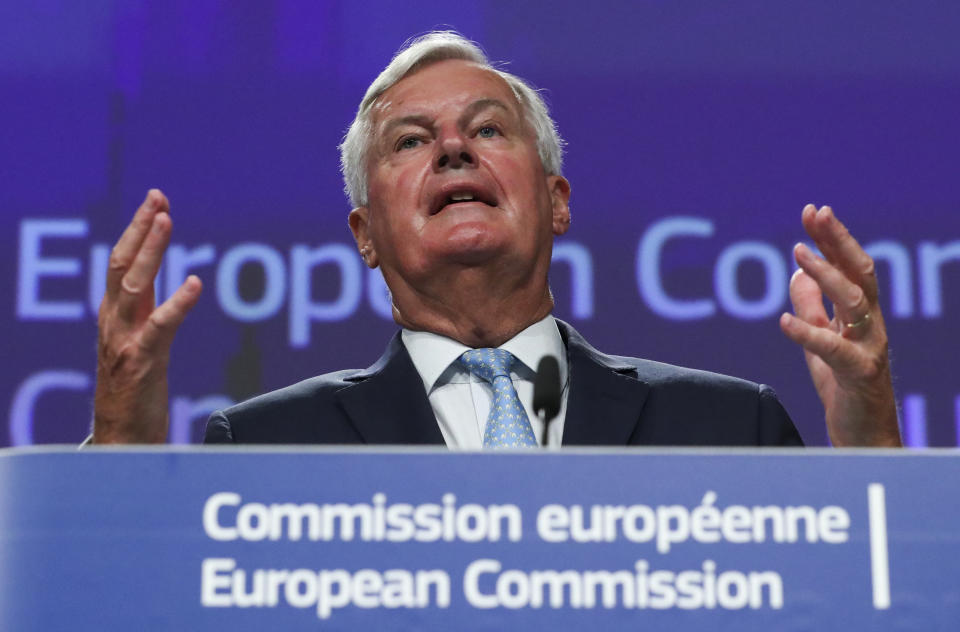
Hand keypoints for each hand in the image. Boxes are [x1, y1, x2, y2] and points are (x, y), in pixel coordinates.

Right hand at [93, 190, 202, 443]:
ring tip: (166, 220)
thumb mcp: (140, 347)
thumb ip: (149, 317)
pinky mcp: (141, 363)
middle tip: (159, 198)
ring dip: (151, 250)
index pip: (122, 265)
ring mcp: (123, 342)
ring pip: (134, 286)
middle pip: (122, 266)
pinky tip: (194, 283)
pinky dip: (177, 303)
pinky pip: (159, 327)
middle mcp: (113, 325)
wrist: (120, 444)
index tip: (156, 203)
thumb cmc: (133, 398)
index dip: (137, 233)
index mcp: (114, 319)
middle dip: (141, 229)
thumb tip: (168, 289)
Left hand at [779, 204, 901, 446]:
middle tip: (816, 214)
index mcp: (861, 315)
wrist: (864, 437)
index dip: (832, 238)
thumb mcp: (821, 342)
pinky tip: (784, 321)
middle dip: (837, 241)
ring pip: (855, 303)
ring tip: (800, 253)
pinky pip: (833, 350)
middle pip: (860, 273)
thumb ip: (812, 308)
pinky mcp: (858, 375)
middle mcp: (871, 326)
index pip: (850, 267)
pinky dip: (808, 334)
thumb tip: (798, 271)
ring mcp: (869, 348)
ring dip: (827, 275)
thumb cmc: (845, 388)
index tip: (813, 211)